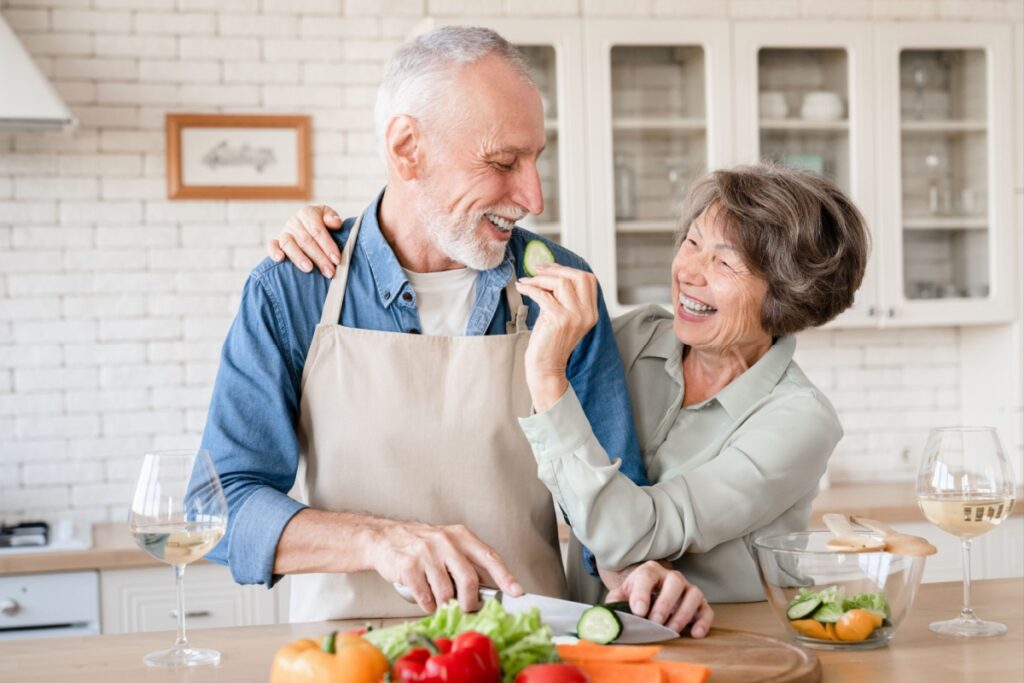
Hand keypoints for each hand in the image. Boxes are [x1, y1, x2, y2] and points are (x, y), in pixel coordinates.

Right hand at [267, 204, 343, 277]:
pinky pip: (271, 245)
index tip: (337, 260)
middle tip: (329, 272)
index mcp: (308, 213)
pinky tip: (280, 260)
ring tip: (309, 269)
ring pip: (288, 244)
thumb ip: (333, 219)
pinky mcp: (275, 241)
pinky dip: (274, 252)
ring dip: (299, 257)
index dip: (328, 245)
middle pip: (305, 240)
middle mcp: (294, 222)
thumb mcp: (330, 218)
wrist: (310, 227)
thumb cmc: (323, 224)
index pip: (317, 230)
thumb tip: (336, 222)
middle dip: (319, 258)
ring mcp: (284, 232)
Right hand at [368, 519, 523, 613]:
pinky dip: (428, 606)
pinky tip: (425, 599)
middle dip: (470, 602)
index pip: (489, 557)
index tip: (517, 591)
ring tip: (439, 601)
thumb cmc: (420, 544)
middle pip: (469, 580)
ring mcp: (426, 553)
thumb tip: (489, 588)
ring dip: (444, 605)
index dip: (505, 576)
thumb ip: (466, 560)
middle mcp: (445, 542)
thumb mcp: (447, 543)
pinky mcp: (409, 567)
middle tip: (466, 609)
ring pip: (446, 593)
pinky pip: (426, 598)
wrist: (384, 537)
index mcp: (460, 536)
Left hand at [514, 264, 598, 411]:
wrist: (546, 367)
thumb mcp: (560, 314)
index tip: (549, 268)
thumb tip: (548, 271)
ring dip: (539, 279)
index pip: (588, 279)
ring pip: (561, 283)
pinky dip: (530, 289)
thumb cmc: (549, 340)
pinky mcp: (560, 320)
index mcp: (591, 311)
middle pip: (578, 276)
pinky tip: (521, 288)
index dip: (567, 269)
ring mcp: (575, 317)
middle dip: (555, 270)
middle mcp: (587, 313)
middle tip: (536, 270)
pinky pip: (544, 295)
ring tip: (526, 281)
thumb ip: (561, 296)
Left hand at [601, 560, 713, 637]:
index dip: (642, 593)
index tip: (638, 611)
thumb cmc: (634, 598)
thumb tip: (606, 616)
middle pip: (675, 582)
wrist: (648, 597)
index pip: (646, 576)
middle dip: (665, 603)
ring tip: (671, 630)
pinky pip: (706, 610)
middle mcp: (671, 577)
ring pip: (693, 593)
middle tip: (655, 622)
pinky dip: (703, 622)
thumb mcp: (620, 598)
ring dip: (683, 613)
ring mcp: (687, 589)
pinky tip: (695, 633)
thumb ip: (613, 604)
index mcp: (648, 572)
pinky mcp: (700, 604)